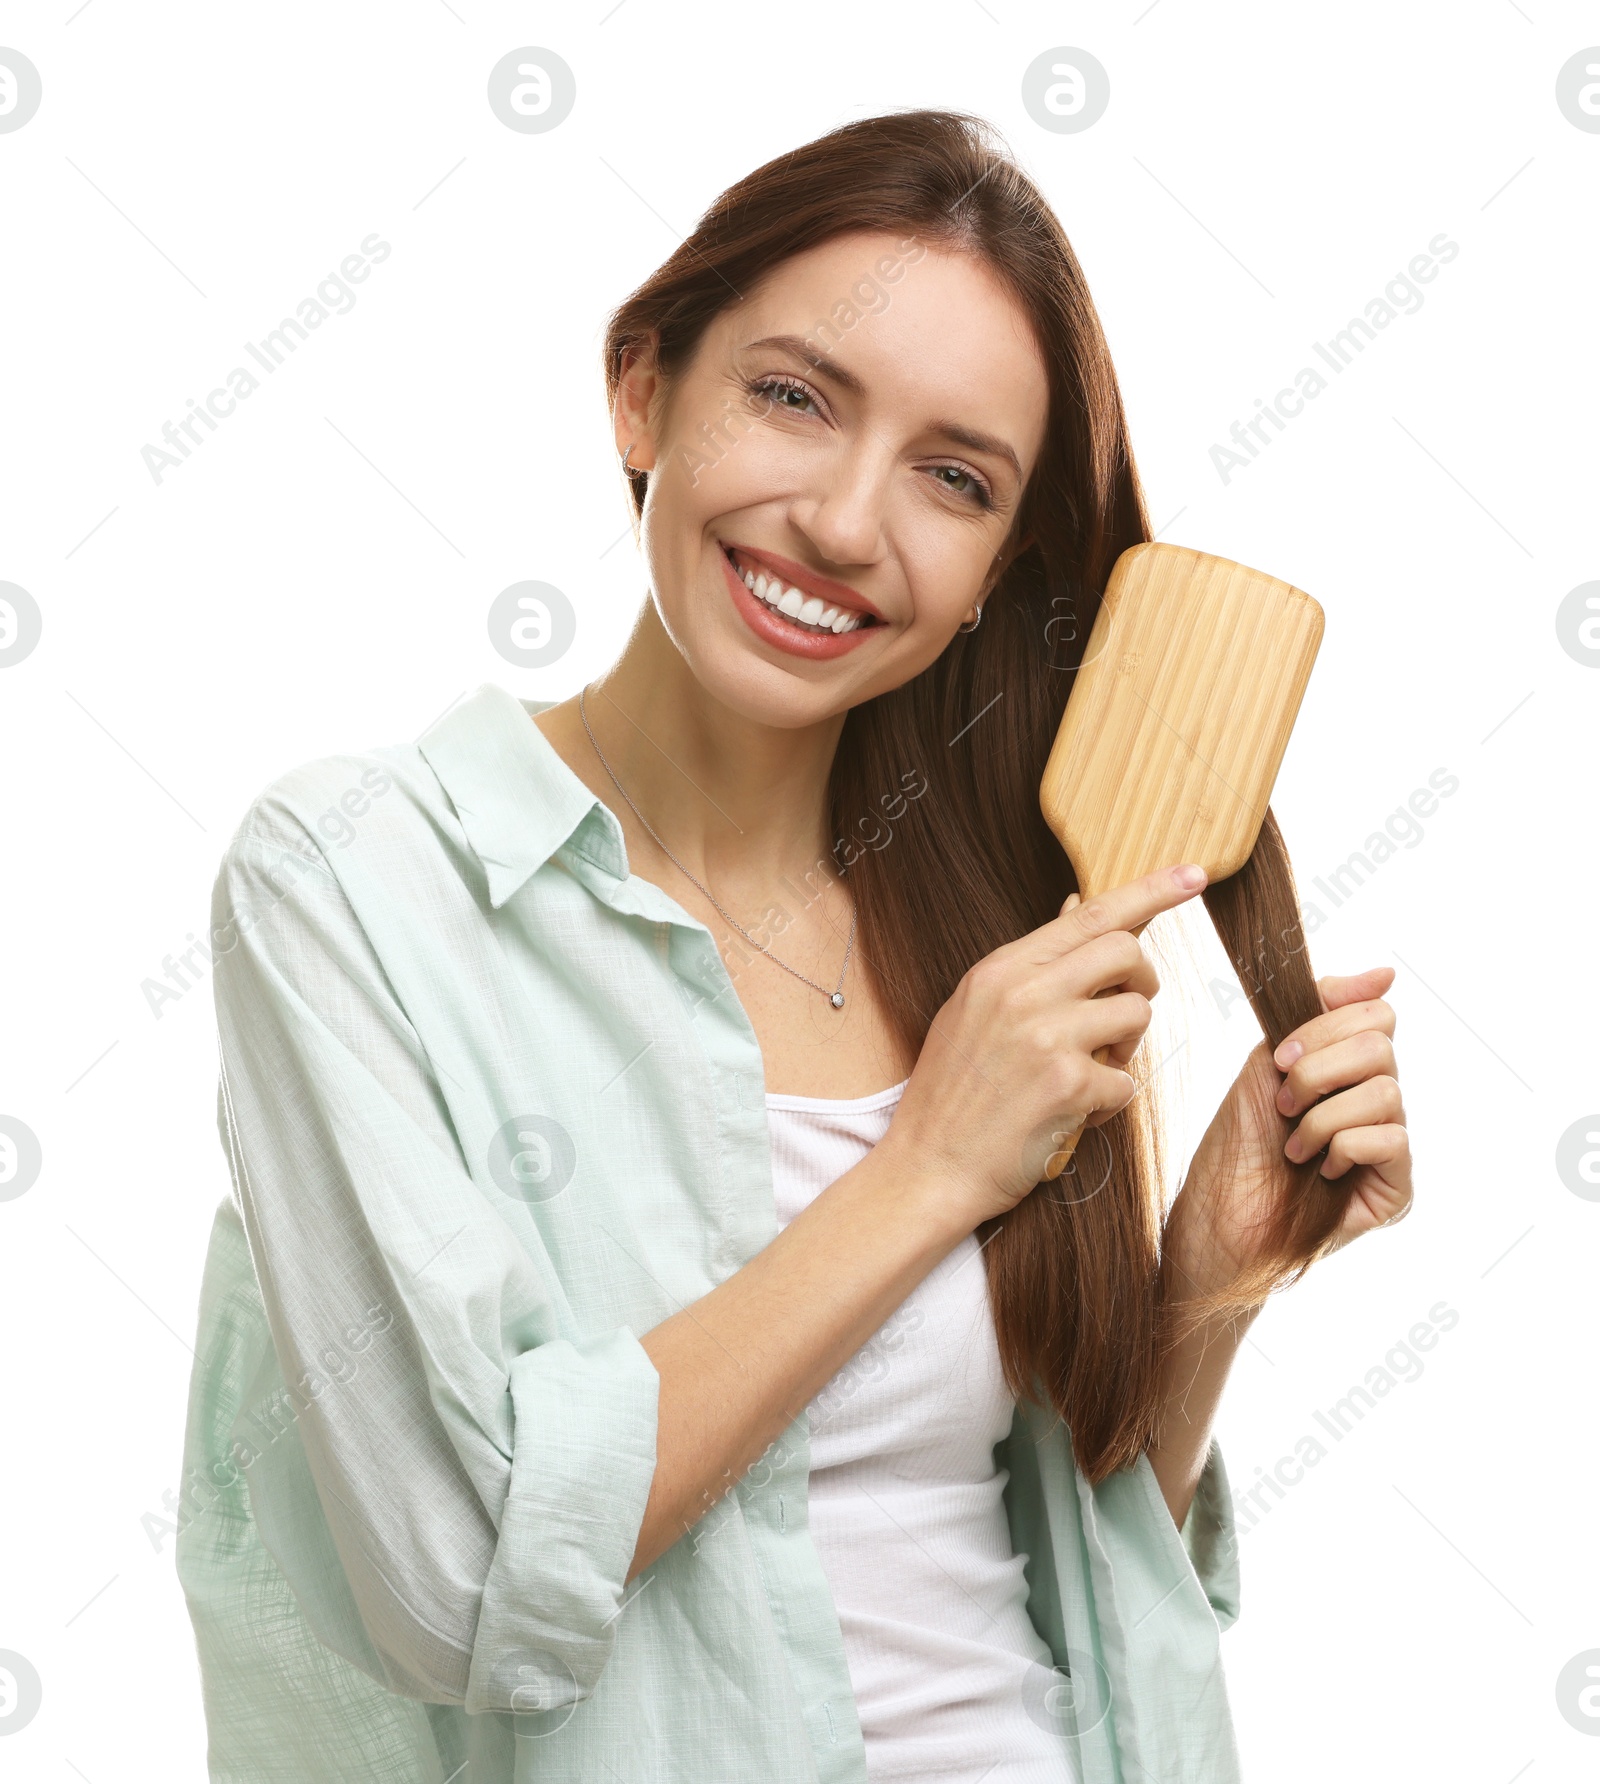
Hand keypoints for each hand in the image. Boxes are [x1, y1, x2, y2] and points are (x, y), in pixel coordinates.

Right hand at [881, 862, 1208, 1228]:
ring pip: (1137, 1014)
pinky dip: (1108, 1105)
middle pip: (1126, 952)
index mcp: (1000, 969)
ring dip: (1125, 1048)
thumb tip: (1077, 905)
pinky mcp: (1068, 1086)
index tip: (1194, 874)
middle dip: (1141, 981)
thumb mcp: (974, 1011)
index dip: (1151, 891)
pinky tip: (1071, 1116)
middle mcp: (1023, 992)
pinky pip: (1126, 1082)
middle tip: (1121, 1015)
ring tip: (1086, 1073)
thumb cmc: (952, 1095)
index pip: (1090, 913)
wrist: (926, 1167)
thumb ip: (1029, 965)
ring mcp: (1046, 1037)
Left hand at [1168, 965, 1412, 1295]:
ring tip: (1294, 1144)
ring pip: (1386, 1091)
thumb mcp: (1269, 1061)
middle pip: (1381, 1046)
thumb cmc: (1238, 1142)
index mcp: (1350, 1067)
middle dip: (1317, 1070)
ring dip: (1322, 1115)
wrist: (1217, 1213)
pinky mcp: (1397, 1188)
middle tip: (1283, 1103)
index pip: (1375, 1014)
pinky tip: (1319, 1170)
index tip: (1281, 1056)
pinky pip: (1393, 1139)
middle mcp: (1378, 1102)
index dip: (1325, 1027)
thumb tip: (1387, 973)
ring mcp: (1391, 1145)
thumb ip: (1321, 1010)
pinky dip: (1342, 1146)